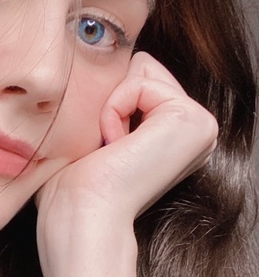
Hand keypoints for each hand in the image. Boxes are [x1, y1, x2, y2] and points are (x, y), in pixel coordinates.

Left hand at [36, 51, 217, 239]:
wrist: (82, 216)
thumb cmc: (76, 187)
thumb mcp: (96, 134)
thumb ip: (110, 99)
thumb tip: (94, 60)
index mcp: (176, 133)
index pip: (135, 77)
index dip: (105, 102)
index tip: (103, 149)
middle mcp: (195, 128)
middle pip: (140, 66)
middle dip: (111, 99)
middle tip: (107, 148)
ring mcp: (199, 123)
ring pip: (140, 67)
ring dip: (111, 106)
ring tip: (112, 148)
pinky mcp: (192, 119)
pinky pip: (138, 81)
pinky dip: (114, 110)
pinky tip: (117, 146)